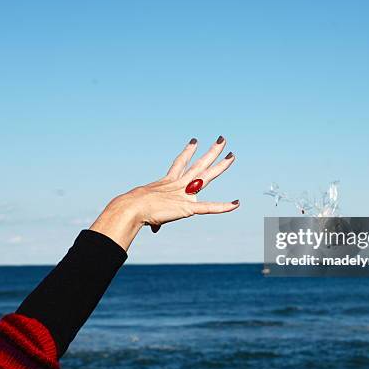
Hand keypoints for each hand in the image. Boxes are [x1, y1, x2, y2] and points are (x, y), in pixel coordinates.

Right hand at [90, 136, 238, 249]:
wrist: (133, 207)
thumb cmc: (136, 210)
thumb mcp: (149, 213)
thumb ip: (157, 221)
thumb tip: (155, 229)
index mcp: (168, 182)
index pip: (180, 163)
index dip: (188, 152)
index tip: (195, 141)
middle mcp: (179, 184)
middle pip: (199, 165)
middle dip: (212, 152)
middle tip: (222, 140)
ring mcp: (185, 194)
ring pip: (207, 176)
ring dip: (220, 166)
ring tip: (232, 155)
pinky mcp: (188, 207)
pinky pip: (209, 207)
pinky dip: (223, 207)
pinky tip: (236, 204)